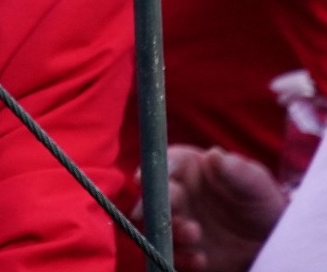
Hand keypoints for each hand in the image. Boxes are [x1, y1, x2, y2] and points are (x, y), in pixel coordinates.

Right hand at [139, 144, 286, 271]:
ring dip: (168, 232)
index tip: (145, 179)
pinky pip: (168, 256)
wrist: (269, 240)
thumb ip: (237, 170)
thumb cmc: (259, 201)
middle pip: (150, 198)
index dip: (151, 171)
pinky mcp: (179, 250)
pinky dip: (180, 259)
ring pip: (154, 228)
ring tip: (194, 233)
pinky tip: (201, 259)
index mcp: (183, 169)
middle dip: (156, 206)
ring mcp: (173, 223)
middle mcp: (172, 195)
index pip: (160, 165)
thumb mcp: (255, 184)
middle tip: (176, 211)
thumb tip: (215, 155)